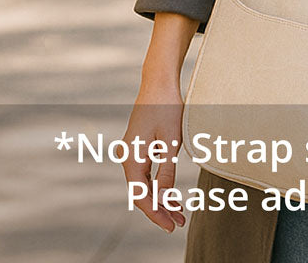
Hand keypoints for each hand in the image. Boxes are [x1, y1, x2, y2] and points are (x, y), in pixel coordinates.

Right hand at [121, 82, 185, 231]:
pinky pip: (147, 172)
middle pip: (142, 192)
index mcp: (131, 158)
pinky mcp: (139, 147)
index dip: (156, 213)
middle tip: (179, 223)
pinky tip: (170, 194)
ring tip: (179, 212)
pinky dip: (159, 183)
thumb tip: (163, 199)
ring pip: (145, 183)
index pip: (141, 195)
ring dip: (161, 197)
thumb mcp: (171, 141)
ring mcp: (132, 152)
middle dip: (160, 209)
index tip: (171, 225)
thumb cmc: (167, 108)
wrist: (159, 82)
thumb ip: (167, 171)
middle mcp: (127, 157)